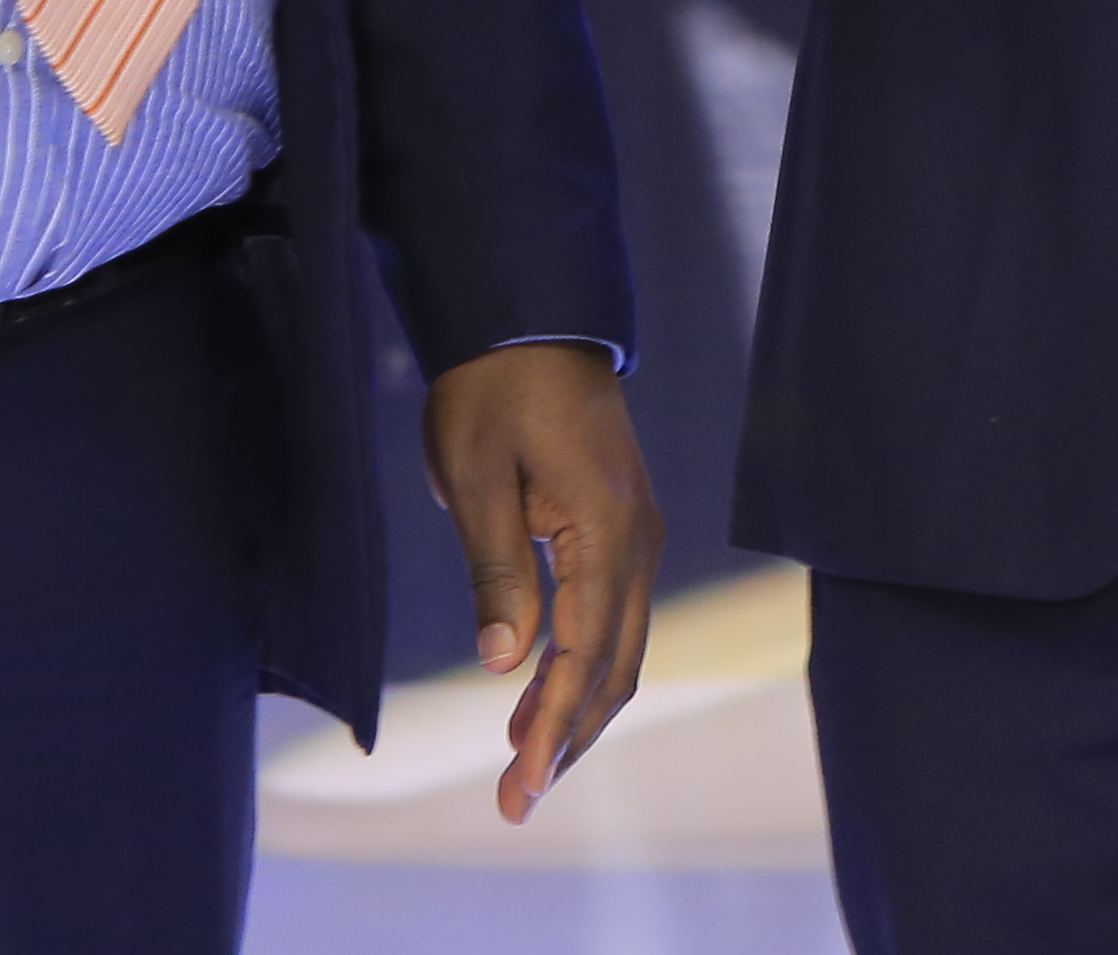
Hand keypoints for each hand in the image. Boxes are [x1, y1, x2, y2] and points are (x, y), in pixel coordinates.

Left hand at [423, 342, 661, 823]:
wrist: (530, 315)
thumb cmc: (492, 390)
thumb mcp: (477, 477)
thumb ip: (496, 572)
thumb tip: (505, 664)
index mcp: (607, 528)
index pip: (584, 654)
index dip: (550, 728)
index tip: (517, 787)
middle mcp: (640, 540)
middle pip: (617, 668)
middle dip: (567, 739)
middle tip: (515, 803)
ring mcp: (638, 534)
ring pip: (622, 650)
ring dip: (576, 712)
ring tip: (525, 769)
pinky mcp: (623, 527)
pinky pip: (614, 617)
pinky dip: (582, 668)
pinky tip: (540, 697)